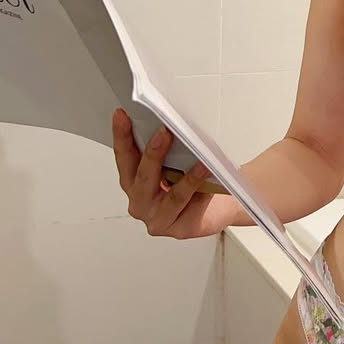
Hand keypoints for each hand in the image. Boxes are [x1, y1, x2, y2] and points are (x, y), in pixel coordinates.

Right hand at [112, 109, 236, 238]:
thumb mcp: (178, 162)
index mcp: (134, 181)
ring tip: (198, 159)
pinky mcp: (178, 228)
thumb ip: (169, 149)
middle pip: (141, 177)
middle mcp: (140, 201)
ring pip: (169, 196)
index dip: (121, 136)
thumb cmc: (197, 180)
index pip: (124, 156)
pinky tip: (206, 172)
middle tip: (164, 132)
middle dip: (152, 153)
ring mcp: (157, 218)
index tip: (121, 115)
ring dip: (185, 176)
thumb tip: (172, 121)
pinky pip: (189, 205)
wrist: (222, 205)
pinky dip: (198, 187)